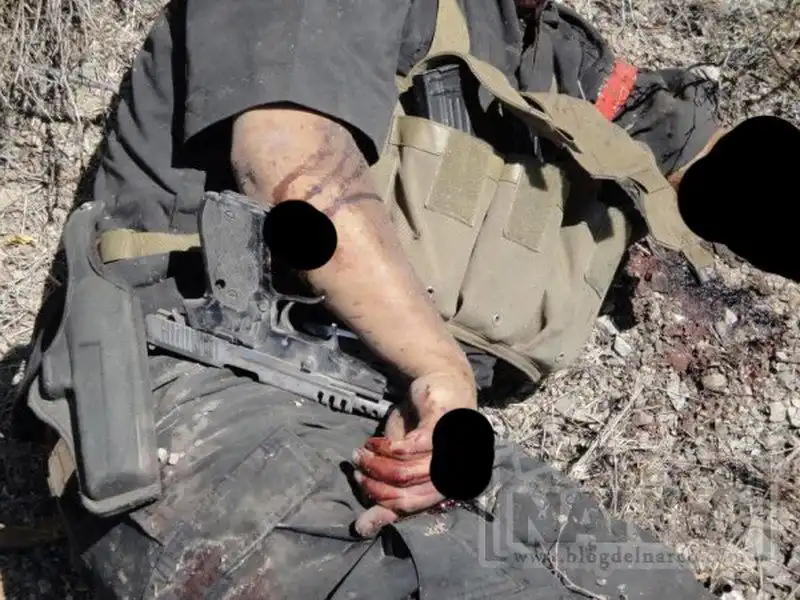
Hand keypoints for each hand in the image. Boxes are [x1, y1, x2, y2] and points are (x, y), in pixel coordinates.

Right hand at [351, 370, 476, 537]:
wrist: (441, 381)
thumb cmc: (422, 425)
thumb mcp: (402, 460)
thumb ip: (389, 491)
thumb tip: (363, 527)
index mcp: (451, 485)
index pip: (413, 506)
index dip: (382, 503)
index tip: (359, 489)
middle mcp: (457, 471)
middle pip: (408, 493)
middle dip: (375, 485)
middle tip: (357, 471)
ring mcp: (453, 449)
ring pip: (406, 473)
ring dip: (376, 465)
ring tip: (360, 454)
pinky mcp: (444, 427)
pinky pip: (410, 449)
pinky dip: (386, 448)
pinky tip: (375, 442)